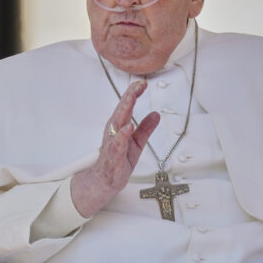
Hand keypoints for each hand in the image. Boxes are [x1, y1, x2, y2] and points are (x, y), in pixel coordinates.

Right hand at [70, 80, 159, 217]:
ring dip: (124, 109)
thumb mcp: (138, 142)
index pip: (127, 105)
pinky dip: (123, 134)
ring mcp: (112, 141)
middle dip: (129, 95)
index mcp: (120, 125)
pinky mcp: (113, 154)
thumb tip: (156, 114)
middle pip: (122, 109)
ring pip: (118, 122)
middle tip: (138, 84)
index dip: (134, 93)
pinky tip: (128, 126)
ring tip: (132, 98)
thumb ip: (146, 128)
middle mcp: (114, 130)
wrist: (106, 179)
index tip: (142, 83)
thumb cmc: (119, 159)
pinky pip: (117, 142)